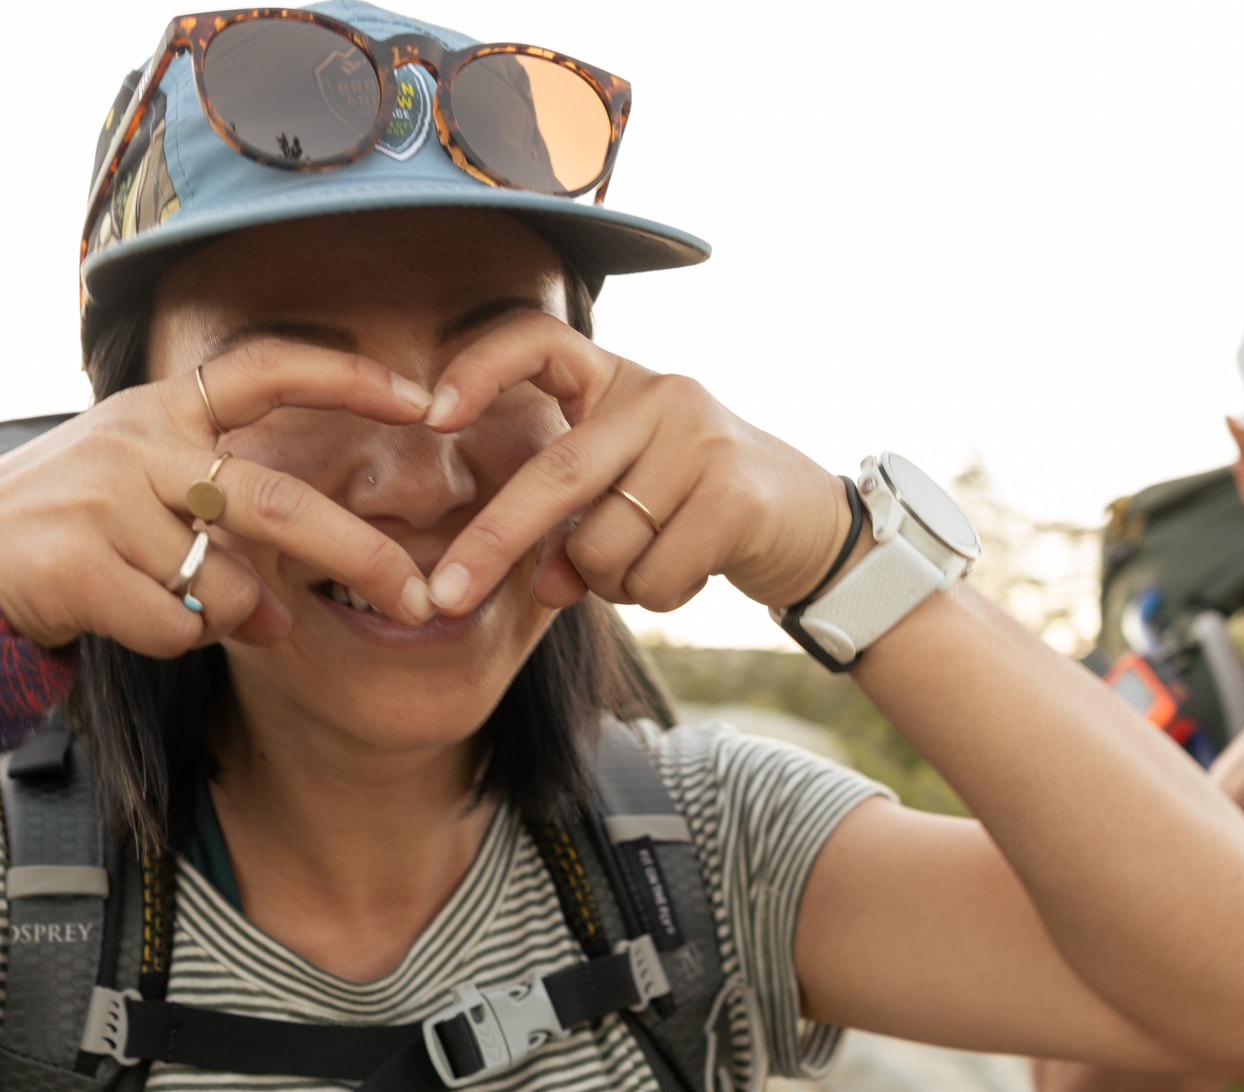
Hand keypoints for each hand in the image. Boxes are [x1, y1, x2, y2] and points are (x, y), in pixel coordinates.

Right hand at [0, 340, 436, 655]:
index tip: (423, 397)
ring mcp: (105, 499)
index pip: (266, 370)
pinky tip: (124, 620)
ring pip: (225, 584)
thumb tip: (283, 610)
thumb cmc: (57, 531)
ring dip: (228, 618)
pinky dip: (173, 641)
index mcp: (160, 408)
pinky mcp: (79, 563)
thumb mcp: (137, 498)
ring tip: (184, 608)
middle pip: (275, 500)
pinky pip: (178, 627)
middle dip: (360, 554)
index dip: (346, 378)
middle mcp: (137, 440)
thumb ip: (217, 534)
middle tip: (419, 598)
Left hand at [418, 311, 851, 614]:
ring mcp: (702, 439)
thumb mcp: (625, 504)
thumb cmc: (694, 511)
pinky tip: (690, 572)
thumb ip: (570, 534)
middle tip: (444, 597)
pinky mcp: (735, 494)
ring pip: (603, 544)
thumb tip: (544, 586)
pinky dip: (657, 596)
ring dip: (611, 583)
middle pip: (556, 473)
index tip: (432, 415)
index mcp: (617, 381)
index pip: (540, 341)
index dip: (481, 369)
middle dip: (493, 543)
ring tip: (652, 563)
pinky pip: (653, 575)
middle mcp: (659, 394)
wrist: (811, 526)